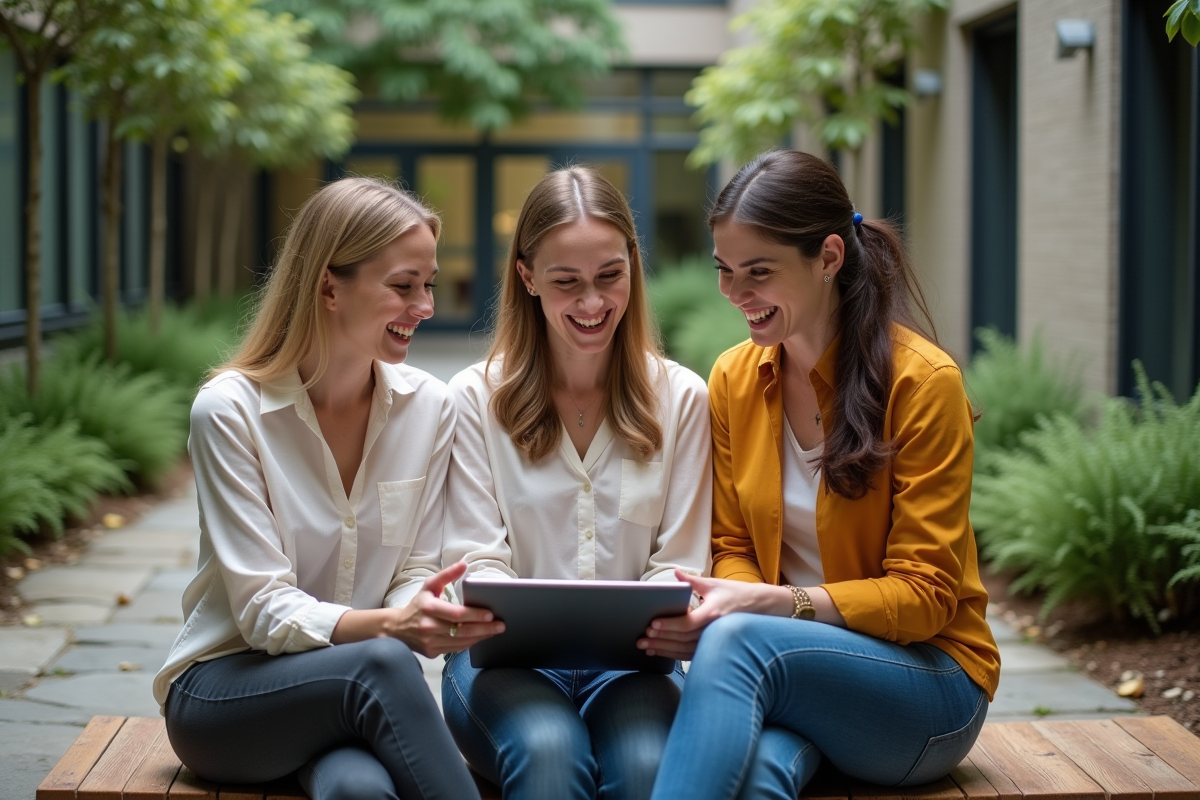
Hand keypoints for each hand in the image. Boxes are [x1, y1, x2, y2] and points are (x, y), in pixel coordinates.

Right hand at [332, 562, 504, 655]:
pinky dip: (470, 643)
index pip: (457, 614)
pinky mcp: (433, 652)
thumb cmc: (418, 605)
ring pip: (462, 642)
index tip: (491, 614)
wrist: (397, 628)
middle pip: (462, 630)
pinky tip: (481, 637)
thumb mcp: (429, 586)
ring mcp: (430, 642)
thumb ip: (447, 575)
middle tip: (500, 625)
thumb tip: (464, 564)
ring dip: (481, 637)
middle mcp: (429, 626)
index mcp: (428, 607)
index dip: (475, 615)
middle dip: (485, 628)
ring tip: (495, 631)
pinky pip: (456, 649)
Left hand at [636, 569, 791, 659]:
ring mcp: (715, 641)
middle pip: (683, 639)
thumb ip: (692, 581)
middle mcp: (714, 630)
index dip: (670, 625)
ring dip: (664, 650)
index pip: (688, 623)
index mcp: (714, 613)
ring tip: (645, 647)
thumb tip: (675, 573)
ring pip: (685, 650)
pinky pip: (691, 655)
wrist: (762, 608)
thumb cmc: (737, 594)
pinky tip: (659, 652)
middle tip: (641, 638)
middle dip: (661, 640)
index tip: (653, 624)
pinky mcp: (714, 648)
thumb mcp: (715, 585)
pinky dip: (673, 655)